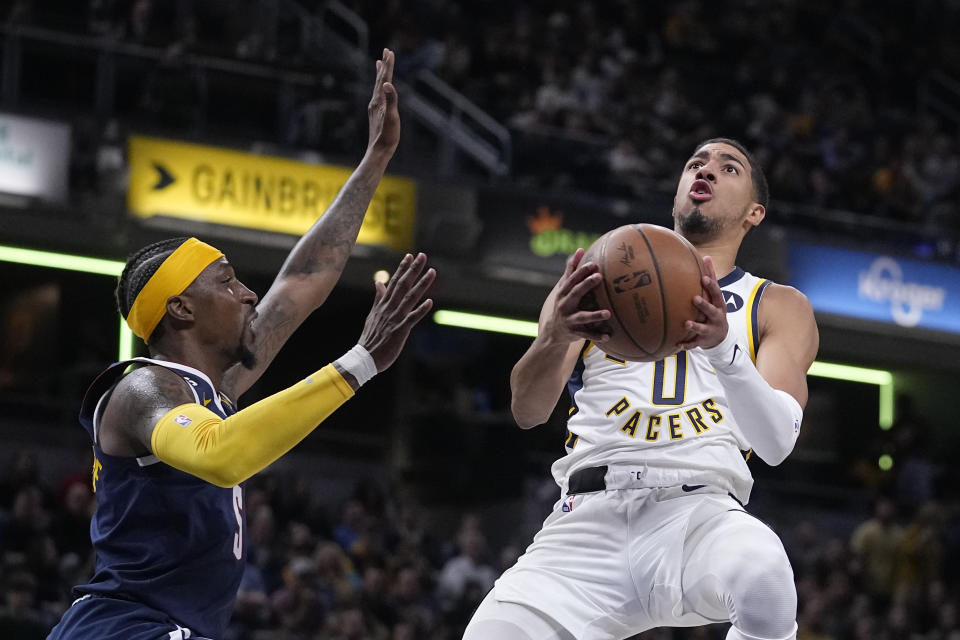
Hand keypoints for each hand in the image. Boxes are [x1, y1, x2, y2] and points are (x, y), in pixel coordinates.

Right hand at [358, 253, 434, 371]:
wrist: (365, 358)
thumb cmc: (371, 338)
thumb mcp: (373, 315)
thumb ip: (378, 298)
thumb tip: (379, 283)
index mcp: (383, 304)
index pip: (394, 282)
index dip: (402, 268)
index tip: (410, 255)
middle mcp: (389, 308)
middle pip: (403, 285)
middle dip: (413, 270)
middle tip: (423, 256)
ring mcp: (395, 319)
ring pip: (410, 298)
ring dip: (421, 284)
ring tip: (432, 272)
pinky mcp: (399, 331)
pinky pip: (412, 319)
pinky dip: (420, 310)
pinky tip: (430, 302)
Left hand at [367, 48, 400, 157]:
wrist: (378, 151)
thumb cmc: (387, 136)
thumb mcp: (392, 117)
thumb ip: (391, 100)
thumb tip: (388, 84)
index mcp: (379, 100)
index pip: (385, 79)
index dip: (388, 65)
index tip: (390, 52)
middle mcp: (375, 101)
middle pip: (380, 79)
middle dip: (384, 65)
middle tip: (386, 51)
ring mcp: (375, 107)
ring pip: (378, 86)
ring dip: (380, 74)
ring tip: (379, 63)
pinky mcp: (376, 113)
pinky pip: (378, 94)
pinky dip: (379, 86)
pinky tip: (380, 87)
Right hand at [544, 248, 610, 343]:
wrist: (552, 331)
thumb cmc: (563, 303)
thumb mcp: (564, 287)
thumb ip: (572, 270)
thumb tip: (581, 249)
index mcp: (563, 292)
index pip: (572, 280)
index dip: (581, 272)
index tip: (593, 264)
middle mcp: (564, 305)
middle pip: (575, 293)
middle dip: (586, 285)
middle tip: (599, 277)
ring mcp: (569, 319)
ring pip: (582, 317)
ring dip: (595, 315)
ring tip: (608, 313)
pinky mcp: (574, 332)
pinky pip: (587, 334)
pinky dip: (597, 335)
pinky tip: (608, 336)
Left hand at [677, 255, 728, 349]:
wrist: (721, 336)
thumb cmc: (714, 310)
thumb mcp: (715, 296)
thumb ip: (711, 278)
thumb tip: (706, 256)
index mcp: (718, 304)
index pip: (716, 293)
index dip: (711, 286)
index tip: (703, 278)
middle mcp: (716, 317)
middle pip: (712, 310)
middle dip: (704, 305)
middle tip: (694, 299)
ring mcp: (711, 329)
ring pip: (703, 328)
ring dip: (695, 326)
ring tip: (686, 323)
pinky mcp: (704, 341)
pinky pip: (695, 344)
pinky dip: (687, 345)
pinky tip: (677, 345)